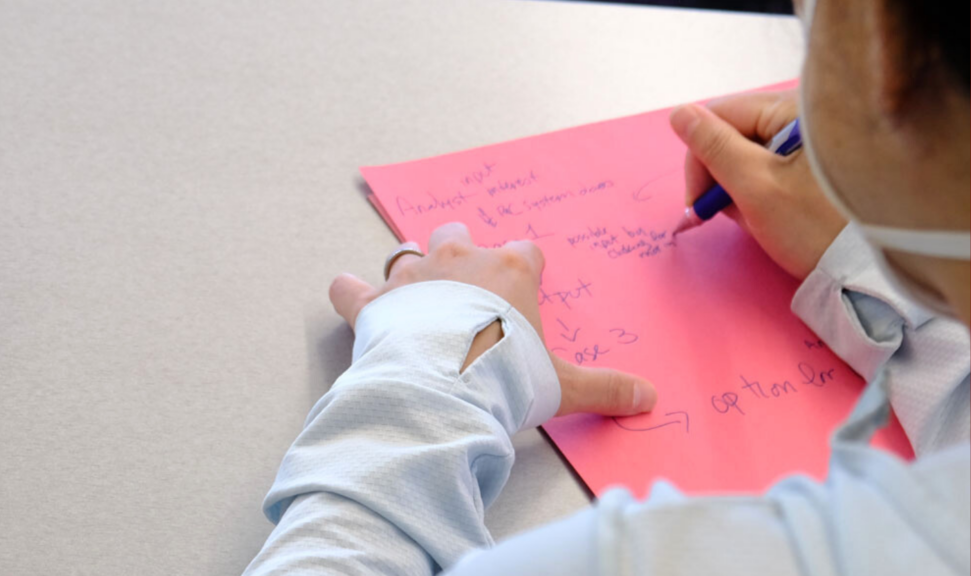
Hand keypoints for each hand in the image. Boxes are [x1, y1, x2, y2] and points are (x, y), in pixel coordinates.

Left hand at [328, 222, 657, 416]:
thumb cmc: (506, 374)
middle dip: (462, 252)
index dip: (524, 269)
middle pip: (459, 234)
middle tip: (465, 287)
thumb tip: (650, 396)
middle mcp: (459, 259)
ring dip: (411, 270)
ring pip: (407, 252)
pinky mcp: (372, 303)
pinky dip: (349, 293)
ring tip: (414, 293)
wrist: (444, 385)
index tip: (524, 287)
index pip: (523, 252)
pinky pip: (350, 286)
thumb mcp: (562, 384)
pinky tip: (350, 297)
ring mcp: (412, 277)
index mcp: (509, 271)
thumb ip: (605, 386)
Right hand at [669, 90, 846, 279]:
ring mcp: (810, 142)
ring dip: (738, 189)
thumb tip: (680, 113)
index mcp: (791, 110)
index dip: (699, 158)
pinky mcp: (815, 167)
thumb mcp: (757, 187)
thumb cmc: (814, 226)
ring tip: (755, 219)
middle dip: (719, 176)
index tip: (698, 202)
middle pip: (734, 134)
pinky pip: (770, 170)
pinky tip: (770, 216)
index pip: (720, 116)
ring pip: (748, 155)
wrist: (867, 268)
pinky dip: (759, 194)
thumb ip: (714, 148)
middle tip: (721, 215)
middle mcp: (802, 116)